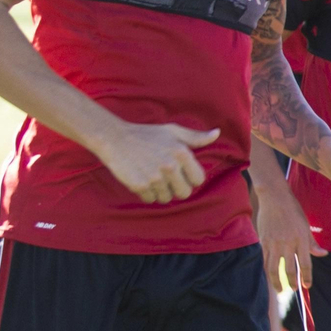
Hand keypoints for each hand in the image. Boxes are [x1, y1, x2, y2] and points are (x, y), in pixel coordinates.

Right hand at [97, 121, 218, 202]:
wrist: (114, 138)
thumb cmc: (146, 134)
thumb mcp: (172, 131)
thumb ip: (195, 137)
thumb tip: (217, 134)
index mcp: (181, 153)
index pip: (199, 180)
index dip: (190, 179)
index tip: (181, 174)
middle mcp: (170, 166)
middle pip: (184, 193)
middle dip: (177, 189)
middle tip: (166, 179)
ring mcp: (155, 177)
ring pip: (166, 198)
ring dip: (160, 191)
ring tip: (151, 176)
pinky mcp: (140, 185)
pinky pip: (150, 200)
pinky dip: (146, 194)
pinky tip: (141, 180)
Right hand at [253, 175, 324, 288]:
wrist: (275, 197)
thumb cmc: (293, 211)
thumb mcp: (306, 225)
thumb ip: (312, 243)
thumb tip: (323, 254)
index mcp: (301, 239)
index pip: (306, 263)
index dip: (307, 276)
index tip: (307, 285)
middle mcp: (288, 243)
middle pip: (289, 269)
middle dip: (292, 282)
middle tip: (294, 289)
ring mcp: (274, 243)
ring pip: (274, 268)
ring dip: (277, 281)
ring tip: (280, 289)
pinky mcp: (263, 241)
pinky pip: (264, 260)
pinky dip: (267, 270)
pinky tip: (270, 276)